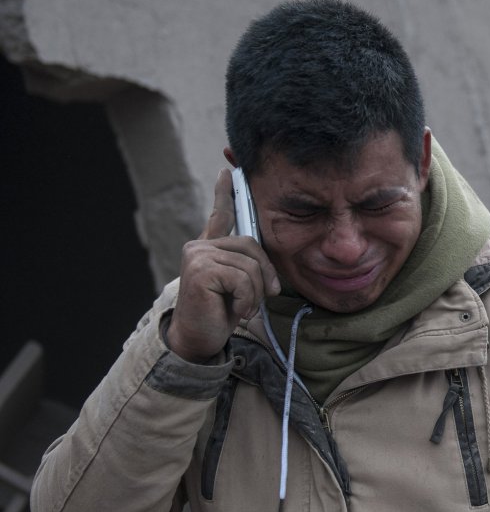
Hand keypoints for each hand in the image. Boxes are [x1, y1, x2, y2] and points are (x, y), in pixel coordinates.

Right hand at [166, 168, 279, 362]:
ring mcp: (197, 256)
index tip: (229, 171)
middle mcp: (200, 246)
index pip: (220, 215)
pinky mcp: (200, 270)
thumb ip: (249, 269)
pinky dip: (246, 300)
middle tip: (259, 299)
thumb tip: (270, 271)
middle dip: (265, 276)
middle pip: (253, 246)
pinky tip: (234, 311)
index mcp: (210, 248)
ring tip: (241, 307)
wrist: (198, 340)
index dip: (225, 193)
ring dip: (254, 294)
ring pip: (251, 266)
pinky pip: (243, 279)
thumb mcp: (240, 287)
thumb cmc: (220, 314)